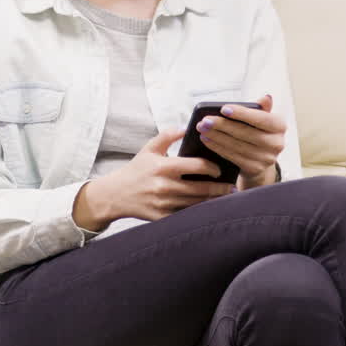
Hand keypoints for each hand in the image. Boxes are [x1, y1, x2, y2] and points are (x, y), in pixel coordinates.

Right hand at [77, 128, 233, 228]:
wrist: (115, 194)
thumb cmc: (135, 170)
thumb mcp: (148, 149)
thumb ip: (167, 136)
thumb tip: (186, 128)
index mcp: (163, 167)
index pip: (198, 166)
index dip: (213, 168)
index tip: (219, 169)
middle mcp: (164, 186)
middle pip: (202, 188)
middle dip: (220, 188)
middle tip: (230, 186)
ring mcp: (163, 204)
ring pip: (197, 204)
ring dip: (213, 201)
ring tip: (224, 196)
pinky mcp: (162, 217)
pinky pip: (186, 216)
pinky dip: (198, 212)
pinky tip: (207, 208)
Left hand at [195, 94, 285, 190]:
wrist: (260, 158)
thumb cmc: (256, 131)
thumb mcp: (261, 118)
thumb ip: (261, 108)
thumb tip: (266, 97)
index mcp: (280, 126)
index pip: (262, 118)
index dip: (243, 114)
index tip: (223, 109)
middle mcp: (277, 143)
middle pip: (246, 133)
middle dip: (222, 125)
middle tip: (205, 120)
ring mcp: (267, 158)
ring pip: (237, 145)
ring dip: (216, 136)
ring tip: (202, 128)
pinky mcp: (255, 169)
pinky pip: (233, 157)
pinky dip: (218, 147)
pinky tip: (207, 140)